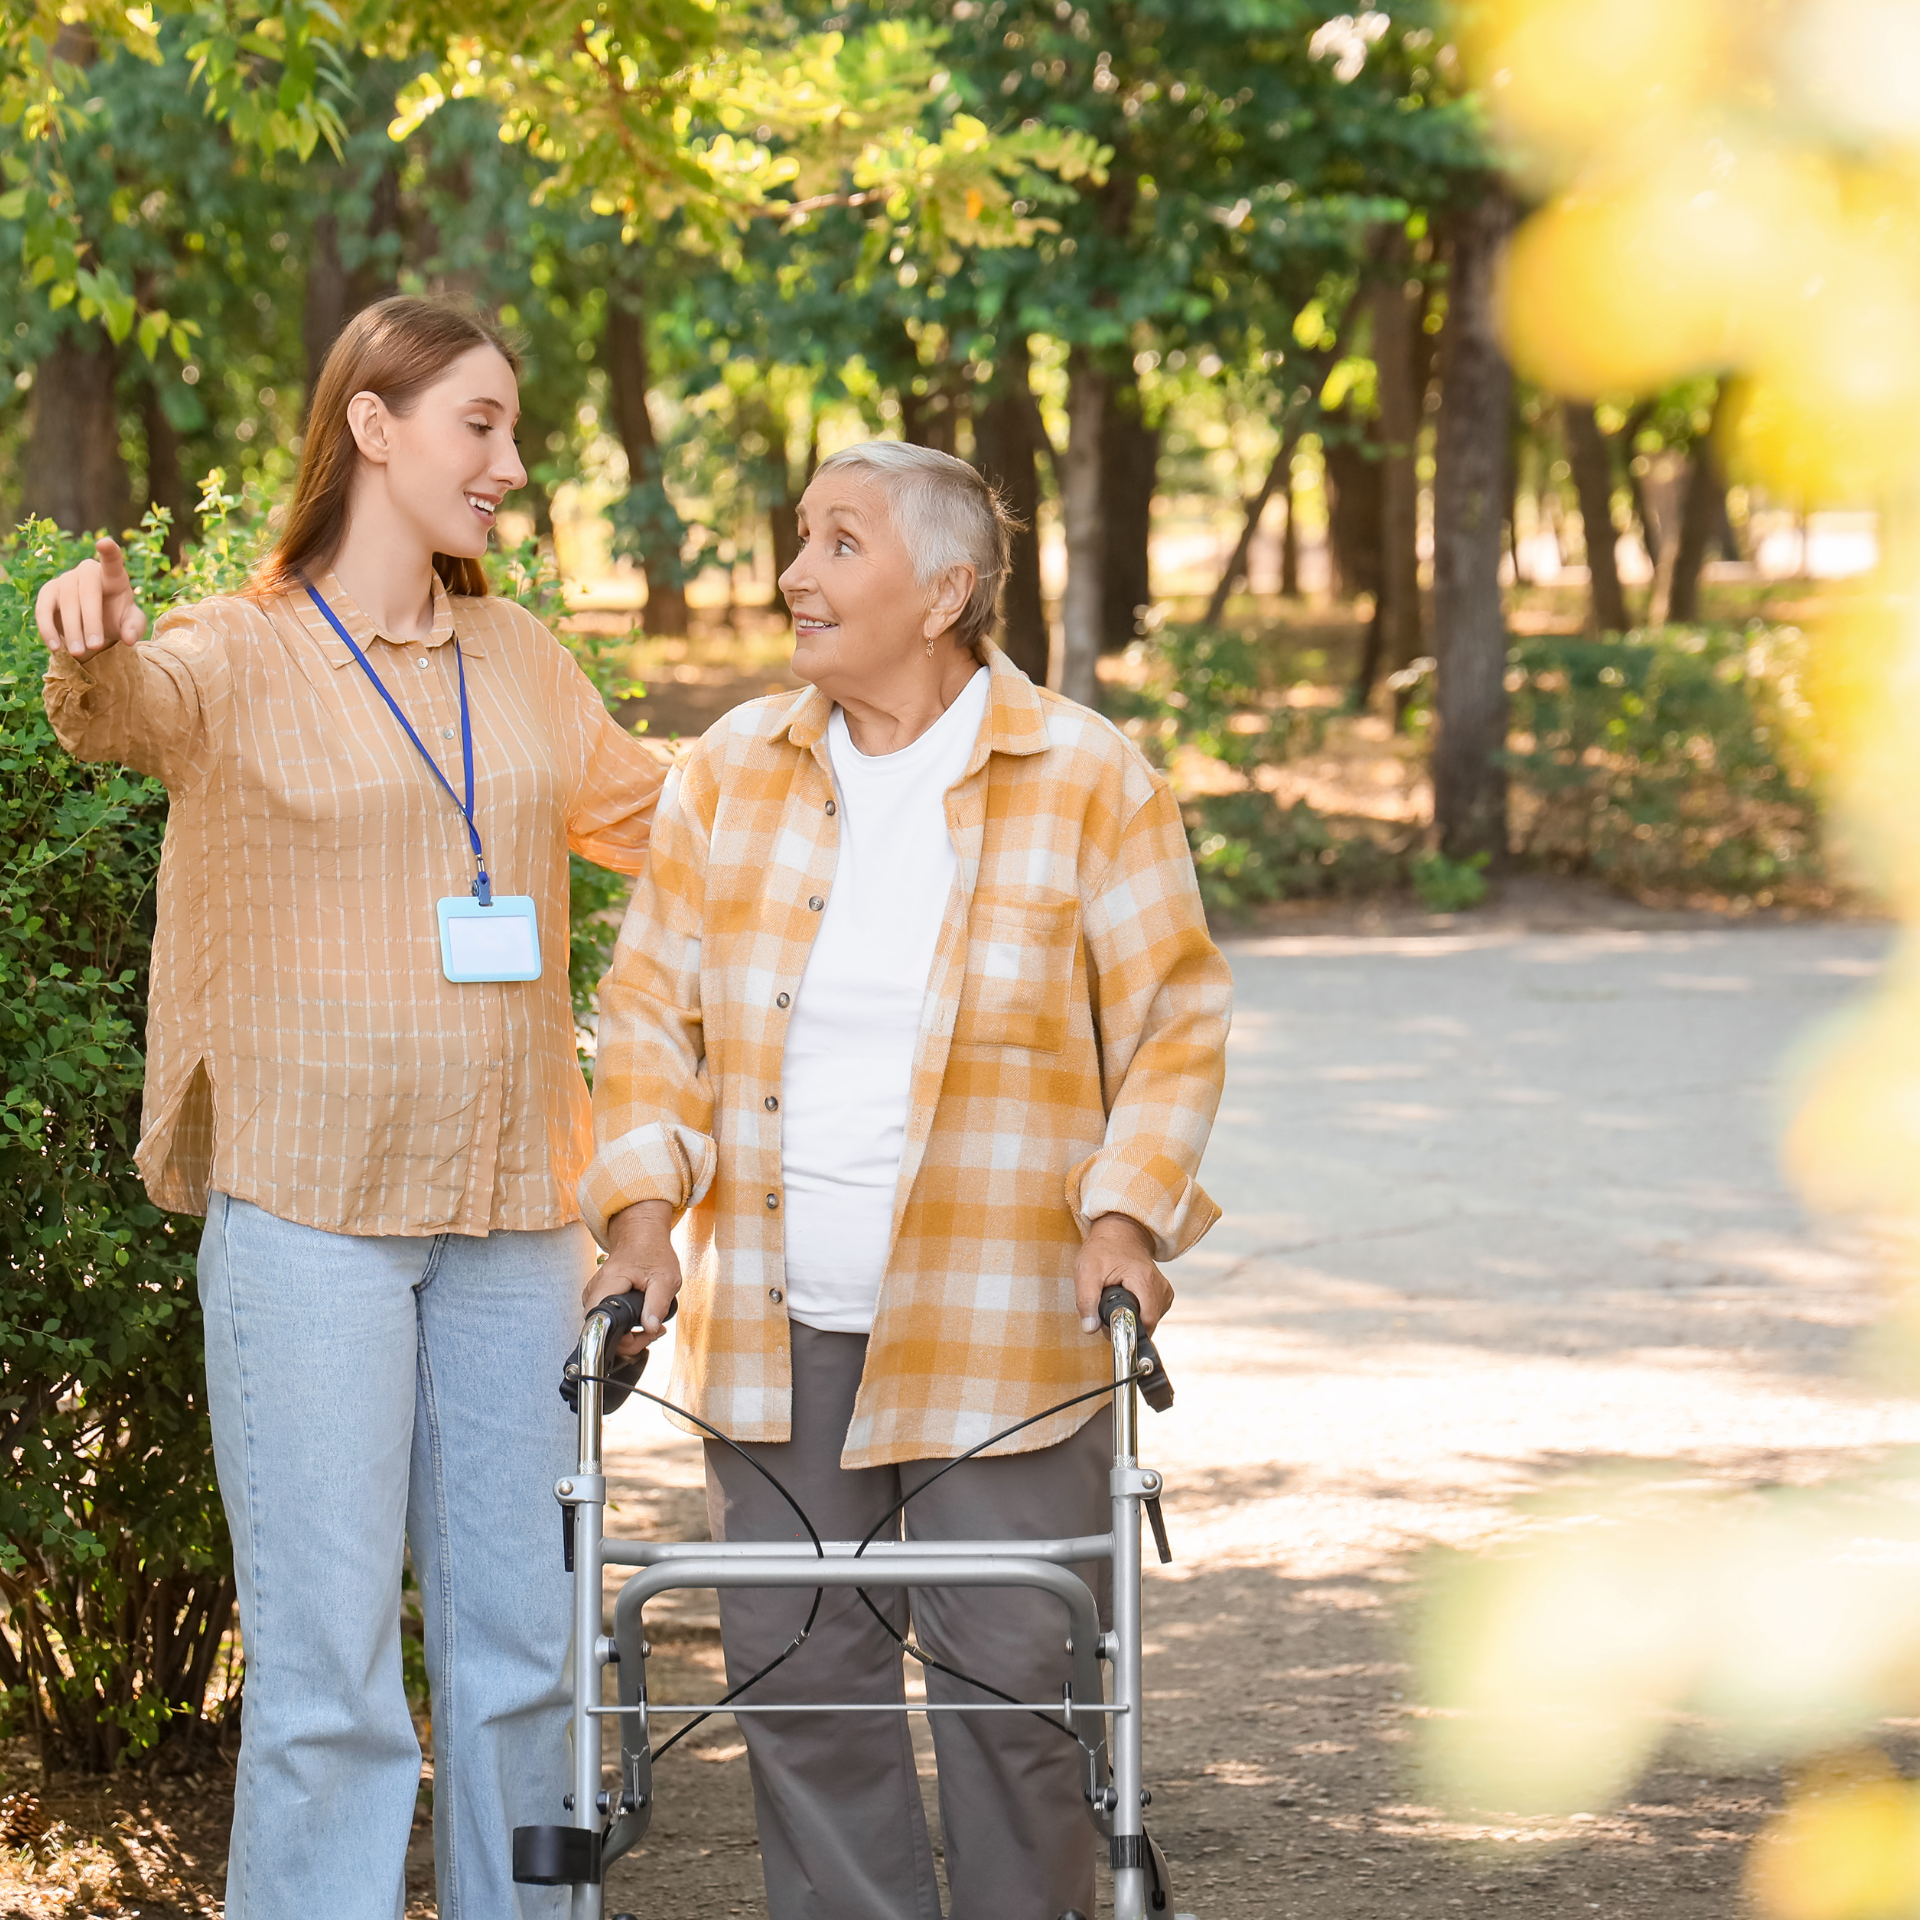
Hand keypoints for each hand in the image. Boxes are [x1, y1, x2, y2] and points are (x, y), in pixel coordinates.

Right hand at [35, 537, 148, 659]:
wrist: (95, 623)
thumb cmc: (118, 616)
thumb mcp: (131, 622)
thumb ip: (134, 627)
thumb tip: (130, 638)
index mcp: (113, 575)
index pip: (112, 561)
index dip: (109, 552)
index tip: (104, 542)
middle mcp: (87, 572)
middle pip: (87, 592)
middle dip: (91, 621)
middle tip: (95, 646)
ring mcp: (65, 580)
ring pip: (66, 603)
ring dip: (72, 629)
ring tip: (79, 653)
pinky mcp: (48, 593)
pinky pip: (44, 610)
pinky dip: (48, 629)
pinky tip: (55, 647)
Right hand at [584, 1199, 681, 1357]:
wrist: (642, 1235)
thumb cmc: (652, 1251)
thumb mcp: (665, 1279)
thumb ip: (657, 1305)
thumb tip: (650, 1328)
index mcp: (608, 1285)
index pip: (603, 1326)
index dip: (626, 1340)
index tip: (646, 1334)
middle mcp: (594, 1292)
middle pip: (604, 1332)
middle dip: (631, 1339)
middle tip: (654, 1329)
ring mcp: (594, 1295)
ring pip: (605, 1329)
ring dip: (629, 1333)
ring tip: (650, 1322)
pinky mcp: (598, 1298)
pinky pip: (608, 1321)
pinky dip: (625, 1325)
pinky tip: (641, 1318)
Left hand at [1073, 1213, 1172, 1334]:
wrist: (1119, 1232)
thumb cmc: (1102, 1249)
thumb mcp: (1086, 1273)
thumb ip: (1086, 1301)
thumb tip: (1090, 1328)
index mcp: (1144, 1280)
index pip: (1144, 1322)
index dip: (1124, 1328)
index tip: (1108, 1322)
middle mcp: (1160, 1286)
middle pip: (1148, 1323)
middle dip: (1126, 1323)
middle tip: (1107, 1309)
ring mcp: (1164, 1289)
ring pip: (1151, 1320)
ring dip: (1132, 1317)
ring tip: (1117, 1299)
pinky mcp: (1163, 1292)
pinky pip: (1154, 1313)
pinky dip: (1139, 1311)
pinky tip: (1128, 1299)